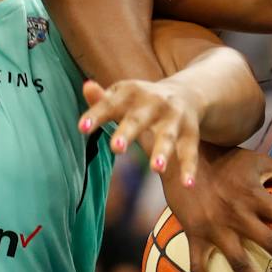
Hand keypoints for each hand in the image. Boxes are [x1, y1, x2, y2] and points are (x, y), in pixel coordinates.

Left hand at [79, 78, 203, 183]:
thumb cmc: (141, 102)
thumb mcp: (123, 97)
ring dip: (162, 151)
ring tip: (156, 169)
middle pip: (138, 119)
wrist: (186, 93)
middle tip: (116, 148)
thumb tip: (86, 87)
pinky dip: (189, 168)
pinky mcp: (190, 133)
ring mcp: (173, 118)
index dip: (96, 115)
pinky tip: (188, 184)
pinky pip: (189, 152)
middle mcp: (153, 103)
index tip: (82, 128)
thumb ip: (102, 100)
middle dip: (128, 132)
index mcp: (131, 93)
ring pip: (167, 136)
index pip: (110, 105)